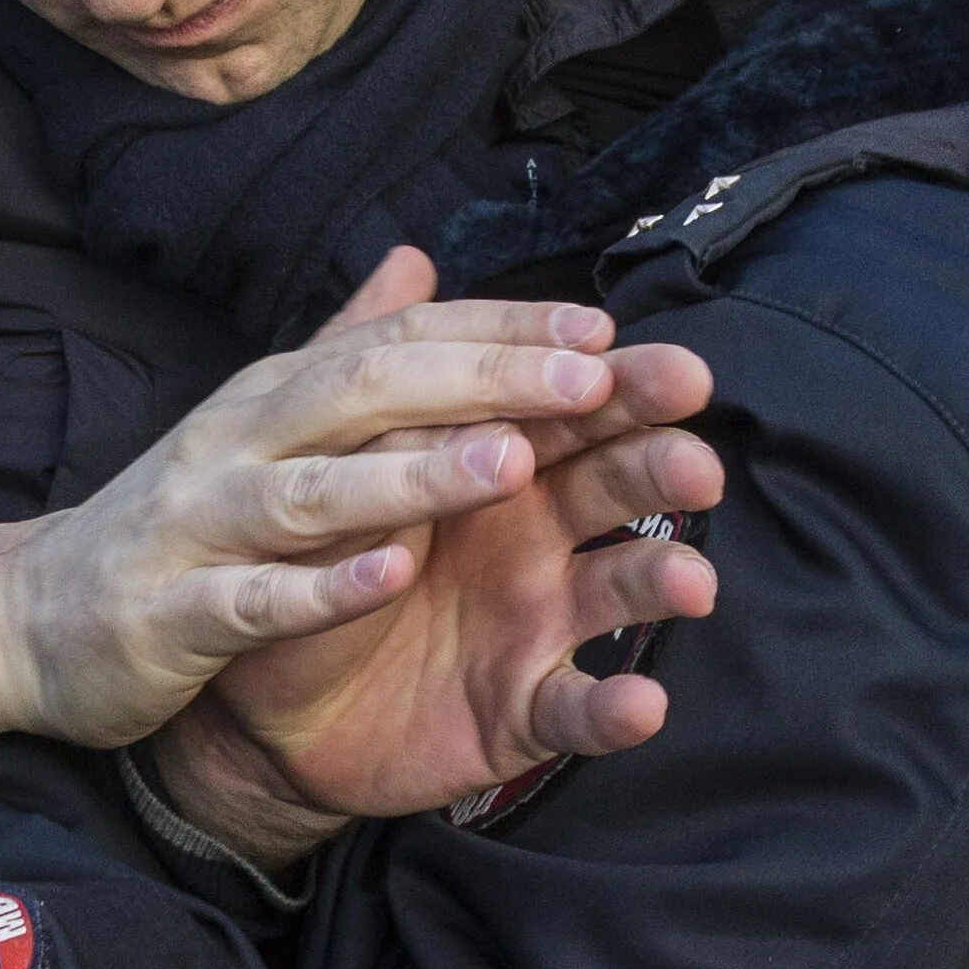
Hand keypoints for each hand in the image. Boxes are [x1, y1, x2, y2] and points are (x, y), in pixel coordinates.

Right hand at [0, 258, 668, 759]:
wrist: (30, 617)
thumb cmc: (170, 521)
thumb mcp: (259, 424)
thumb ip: (344, 349)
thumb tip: (420, 261)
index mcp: (272, 397)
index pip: (394, 342)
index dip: (498, 329)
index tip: (603, 328)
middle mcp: (237, 444)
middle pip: (363, 394)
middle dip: (481, 380)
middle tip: (594, 376)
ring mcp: (200, 527)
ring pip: (312, 493)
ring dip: (413, 475)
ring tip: (511, 463)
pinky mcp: (171, 616)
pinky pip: (254, 600)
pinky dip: (321, 589)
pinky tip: (392, 581)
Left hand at [150, 252, 721, 863]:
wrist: (271, 695)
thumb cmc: (325, 560)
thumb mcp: (342, 463)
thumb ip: (382, 371)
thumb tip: (409, 258)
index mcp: (495, 462)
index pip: (564, 407)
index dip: (607, 385)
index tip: (651, 361)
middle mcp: (535, 537)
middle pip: (613, 486)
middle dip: (658, 466)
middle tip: (696, 458)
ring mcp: (537, 623)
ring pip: (618, 592)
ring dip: (659, 581)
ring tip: (689, 580)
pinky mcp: (519, 709)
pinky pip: (575, 710)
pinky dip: (612, 711)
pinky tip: (640, 704)